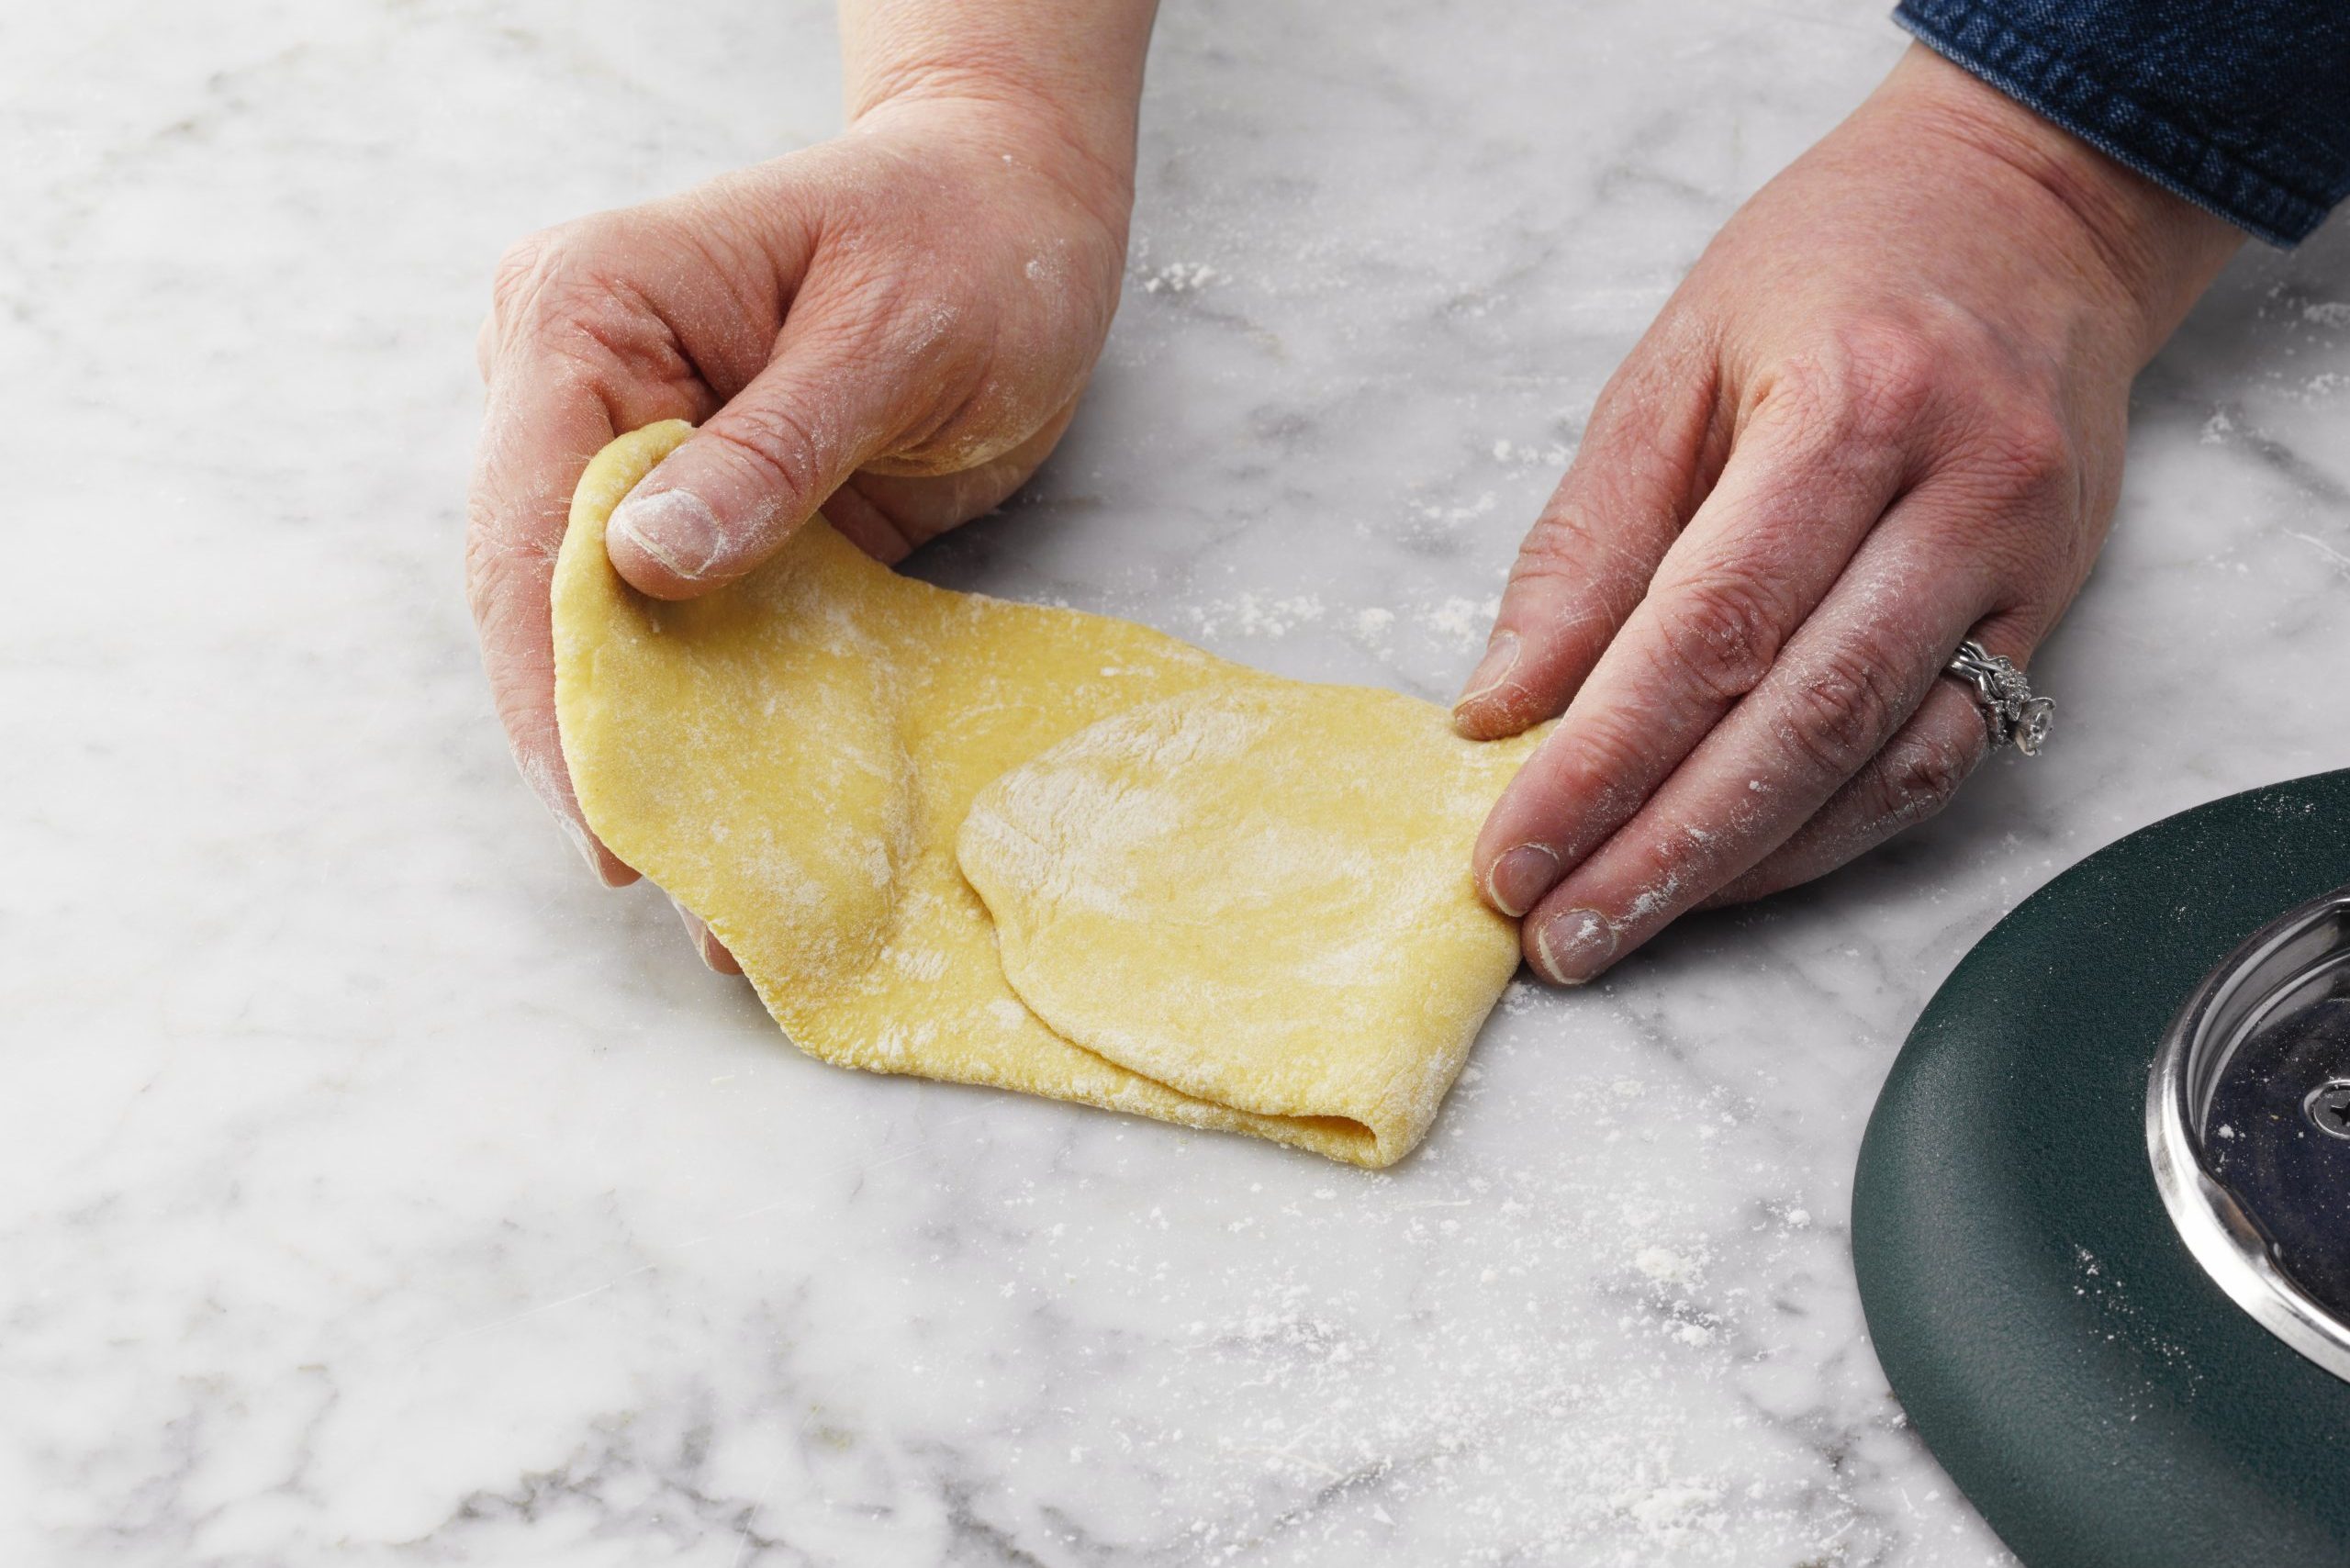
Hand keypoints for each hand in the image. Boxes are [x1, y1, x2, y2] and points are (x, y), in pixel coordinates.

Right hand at [468, 26, 1148, 969]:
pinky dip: (721, 725)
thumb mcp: (891, 334)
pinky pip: (696, 634)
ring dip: (657, 754)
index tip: (607, 808)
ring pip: (613, 633)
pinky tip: (752, 823)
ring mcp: (640, 458)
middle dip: (596, 740)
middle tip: (651, 878)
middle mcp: (584, 385)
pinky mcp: (714, 519)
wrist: (1026, 218)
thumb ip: (774, 449)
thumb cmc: (971, 239)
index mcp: (591, 309)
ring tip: (707, 891)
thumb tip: (644, 566)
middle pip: (547, 592)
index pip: (533, 511)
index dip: (557, 673)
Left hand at [1457, 46, 2241, 983]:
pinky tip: (1734, 870)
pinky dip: (1828, 832)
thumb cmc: (1829, 267)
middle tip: (1560, 937)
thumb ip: (1589, 538)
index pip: (1710, 629)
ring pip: (1878, 762)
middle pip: (1799, 721)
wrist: (2027, 209)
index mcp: (1854, 406)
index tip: (1512, 855)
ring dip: (1742, 868)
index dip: (1602, 764)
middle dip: (1662, 851)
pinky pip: (1941, 760)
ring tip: (1623, 926)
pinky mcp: (2049, 612)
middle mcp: (1964, 493)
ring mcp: (2026, 564)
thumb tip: (1505, 703)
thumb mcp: (1674, 360)